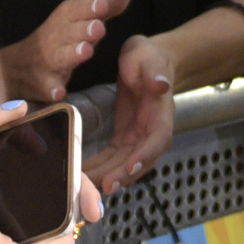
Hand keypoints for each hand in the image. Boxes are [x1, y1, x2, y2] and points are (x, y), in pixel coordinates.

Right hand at [1, 0, 131, 103]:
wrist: (19, 66)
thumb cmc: (62, 38)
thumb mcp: (83, 19)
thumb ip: (108, 5)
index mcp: (66, 18)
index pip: (78, 9)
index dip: (90, 7)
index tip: (102, 5)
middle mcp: (56, 36)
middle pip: (70, 32)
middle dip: (84, 29)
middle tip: (98, 28)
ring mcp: (48, 61)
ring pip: (59, 57)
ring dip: (71, 54)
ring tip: (85, 52)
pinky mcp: (43, 84)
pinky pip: (46, 87)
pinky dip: (51, 89)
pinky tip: (59, 93)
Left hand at [89, 35, 175, 192]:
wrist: (145, 60)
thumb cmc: (148, 57)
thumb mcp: (149, 58)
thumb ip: (154, 71)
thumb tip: (162, 85)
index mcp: (161, 112)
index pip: (158, 138)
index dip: (146, 154)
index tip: (131, 166)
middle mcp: (151, 130)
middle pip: (141, 160)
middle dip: (123, 175)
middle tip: (103, 186)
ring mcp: (138, 137)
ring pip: (124, 164)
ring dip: (107, 176)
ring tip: (87, 185)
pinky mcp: (124, 137)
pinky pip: (112, 158)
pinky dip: (98, 168)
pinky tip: (81, 173)